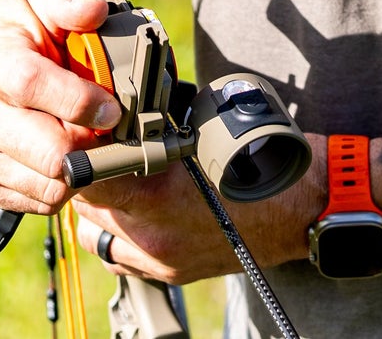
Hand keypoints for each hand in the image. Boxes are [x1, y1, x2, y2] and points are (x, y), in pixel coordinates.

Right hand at [0, 0, 122, 214]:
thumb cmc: (6, 33)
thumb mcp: (36, 4)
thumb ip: (70, 0)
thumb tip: (96, 11)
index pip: (35, 88)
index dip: (83, 102)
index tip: (112, 106)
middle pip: (48, 153)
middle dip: (90, 144)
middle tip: (107, 130)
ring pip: (48, 185)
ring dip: (80, 168)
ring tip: (86, 140)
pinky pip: (36, 200)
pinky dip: (60, 183)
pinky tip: (63, 154)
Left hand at [76, 135, 326, 286]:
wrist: (302, 207)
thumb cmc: (262, 159)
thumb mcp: (206, 125)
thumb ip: (157, 126)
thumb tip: (125, 109)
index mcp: (159, 197)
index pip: (88, 180)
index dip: (79, 153)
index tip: (81, 134)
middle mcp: (153, 236)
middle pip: (87, 208)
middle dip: (90, 177)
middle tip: (101, 149)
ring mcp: (160, 260)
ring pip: (97, 236)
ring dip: (100, 207)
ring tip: (119, 180)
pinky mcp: (171, 272)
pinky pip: (120, 256)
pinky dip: (118, 232)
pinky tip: (136, 209)